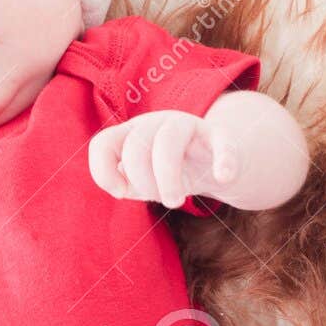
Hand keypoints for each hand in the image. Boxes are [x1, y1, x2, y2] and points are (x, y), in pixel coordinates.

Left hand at [87, 109, 234, 209]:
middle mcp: (156, 124)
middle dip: (143, 182)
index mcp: (132, 133)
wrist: (215, 165)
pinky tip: (223, 177)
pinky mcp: (219, 137)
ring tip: (176, 202)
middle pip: (135, 147)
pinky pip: (222, 142)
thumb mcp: (140, 179)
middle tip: (161, 201)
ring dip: (168, 179)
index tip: (121, 193)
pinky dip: (223, 159)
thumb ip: (122, 182)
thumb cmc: (170, 173)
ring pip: (168, 141)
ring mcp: (188, 126)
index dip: (104, 172)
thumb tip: (120, 186)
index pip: (103, 143)